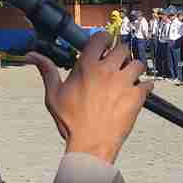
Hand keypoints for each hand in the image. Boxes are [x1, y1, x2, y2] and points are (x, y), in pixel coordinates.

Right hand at [27, 32, 151, 163]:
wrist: (90, 144)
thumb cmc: (71, 122)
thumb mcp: (54, 95)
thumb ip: (47, 72)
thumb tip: (33, 56)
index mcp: (87, 67)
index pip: (101, 38)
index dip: (104, 39)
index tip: (104, 44)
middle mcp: (107, 70)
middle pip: (122, 48)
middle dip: (120, 55)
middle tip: (116, 65)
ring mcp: (124, 82)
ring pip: (138, 63)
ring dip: (134, 69)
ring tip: (128, 78)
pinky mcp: (136, 96)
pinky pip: (148, 84)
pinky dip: (145, 87)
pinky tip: (137, 92)